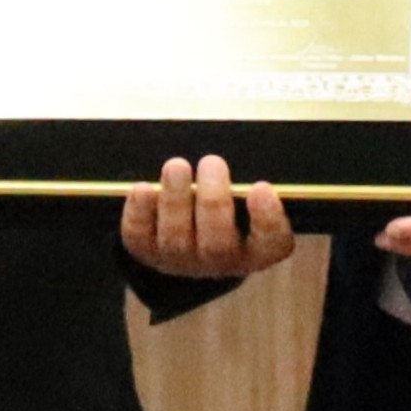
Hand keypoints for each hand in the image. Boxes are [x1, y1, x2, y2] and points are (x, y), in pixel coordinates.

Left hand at [120, 154, 297, 282]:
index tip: (261, 187)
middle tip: (213, 162)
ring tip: (177, 166)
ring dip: (176, 200)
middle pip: (218, 244)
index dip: (268, 218)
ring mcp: (182, 262)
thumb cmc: (227, 209)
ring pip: (177, 239)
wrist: (189, 241)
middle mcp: (221, 263)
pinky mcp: (148, 252)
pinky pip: (140, 237)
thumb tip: (255, 146)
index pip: (271, 243)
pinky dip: (139, 212)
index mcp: (257, 251)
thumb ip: (247, 185)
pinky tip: (143, 188)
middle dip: (213, 202)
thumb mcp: (247, 199)